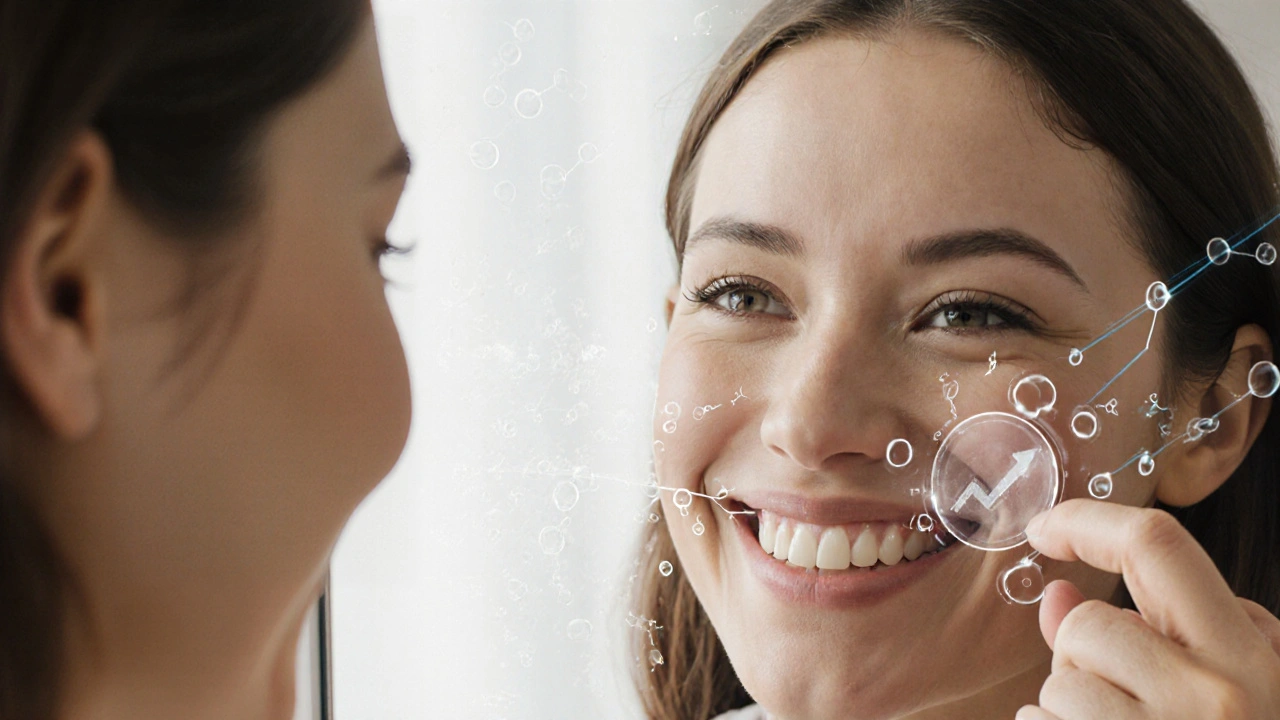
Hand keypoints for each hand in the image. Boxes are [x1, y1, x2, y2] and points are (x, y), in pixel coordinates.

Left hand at [1014, 499, 1279, 719]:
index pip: (1157, 546)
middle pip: (1088, 624)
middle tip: (1128, 697)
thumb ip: (1154, 633)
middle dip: (1085, 652)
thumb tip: (1058, 595)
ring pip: (1058, 685)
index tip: (1043, 527)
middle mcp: (1215, 694)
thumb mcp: (1230, 683)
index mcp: (1249, 656)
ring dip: (1071, 710)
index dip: (1087, 521)